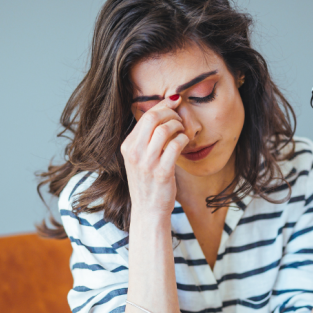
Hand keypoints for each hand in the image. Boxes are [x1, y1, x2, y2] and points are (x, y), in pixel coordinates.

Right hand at [120, 95, 188, 221]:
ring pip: (165, 129)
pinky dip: (183, 140)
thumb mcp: (139, 158)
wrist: (148, 211)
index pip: (145, 115)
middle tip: (180, 118)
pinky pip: (175, 145)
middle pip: (153, 117)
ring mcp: (147, 163)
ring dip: (178, 126)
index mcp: (127, 146)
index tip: (174, 101)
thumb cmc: (148, 183)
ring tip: (182, 131)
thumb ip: (146, 138)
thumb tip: (163, 111)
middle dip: (171, 113)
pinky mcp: (162, 172)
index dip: (163, 105)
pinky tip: (184, 143)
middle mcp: (134, 153)